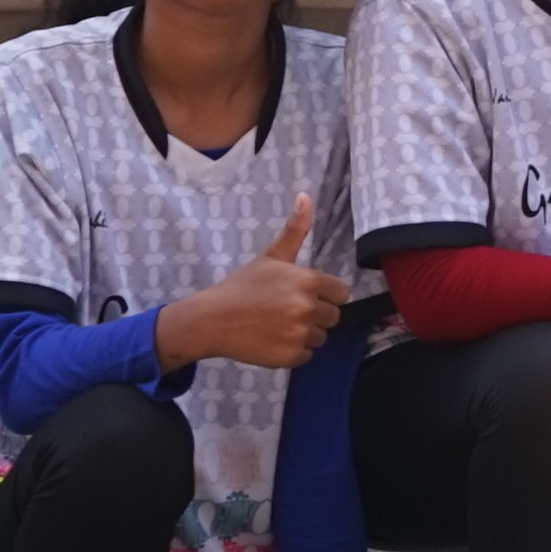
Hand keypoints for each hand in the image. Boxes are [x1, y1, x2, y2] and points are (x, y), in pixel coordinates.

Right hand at [158, 195, 348, 371]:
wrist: (209, 320)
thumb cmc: (241, 286)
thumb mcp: (270, 257)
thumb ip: (295, 229)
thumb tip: (305, 195)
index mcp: (308, 281)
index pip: (341, 293)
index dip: (324, 294)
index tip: (301, 294)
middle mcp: (307, 307)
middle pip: (333, 316)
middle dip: (314, 314)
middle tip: (285, 310)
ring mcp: (299, 333)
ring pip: (321, 337)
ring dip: (304, 333)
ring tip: (277, 324)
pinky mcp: (290, 356)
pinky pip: (307, 355)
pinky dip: (293, 351)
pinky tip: (272, 340)